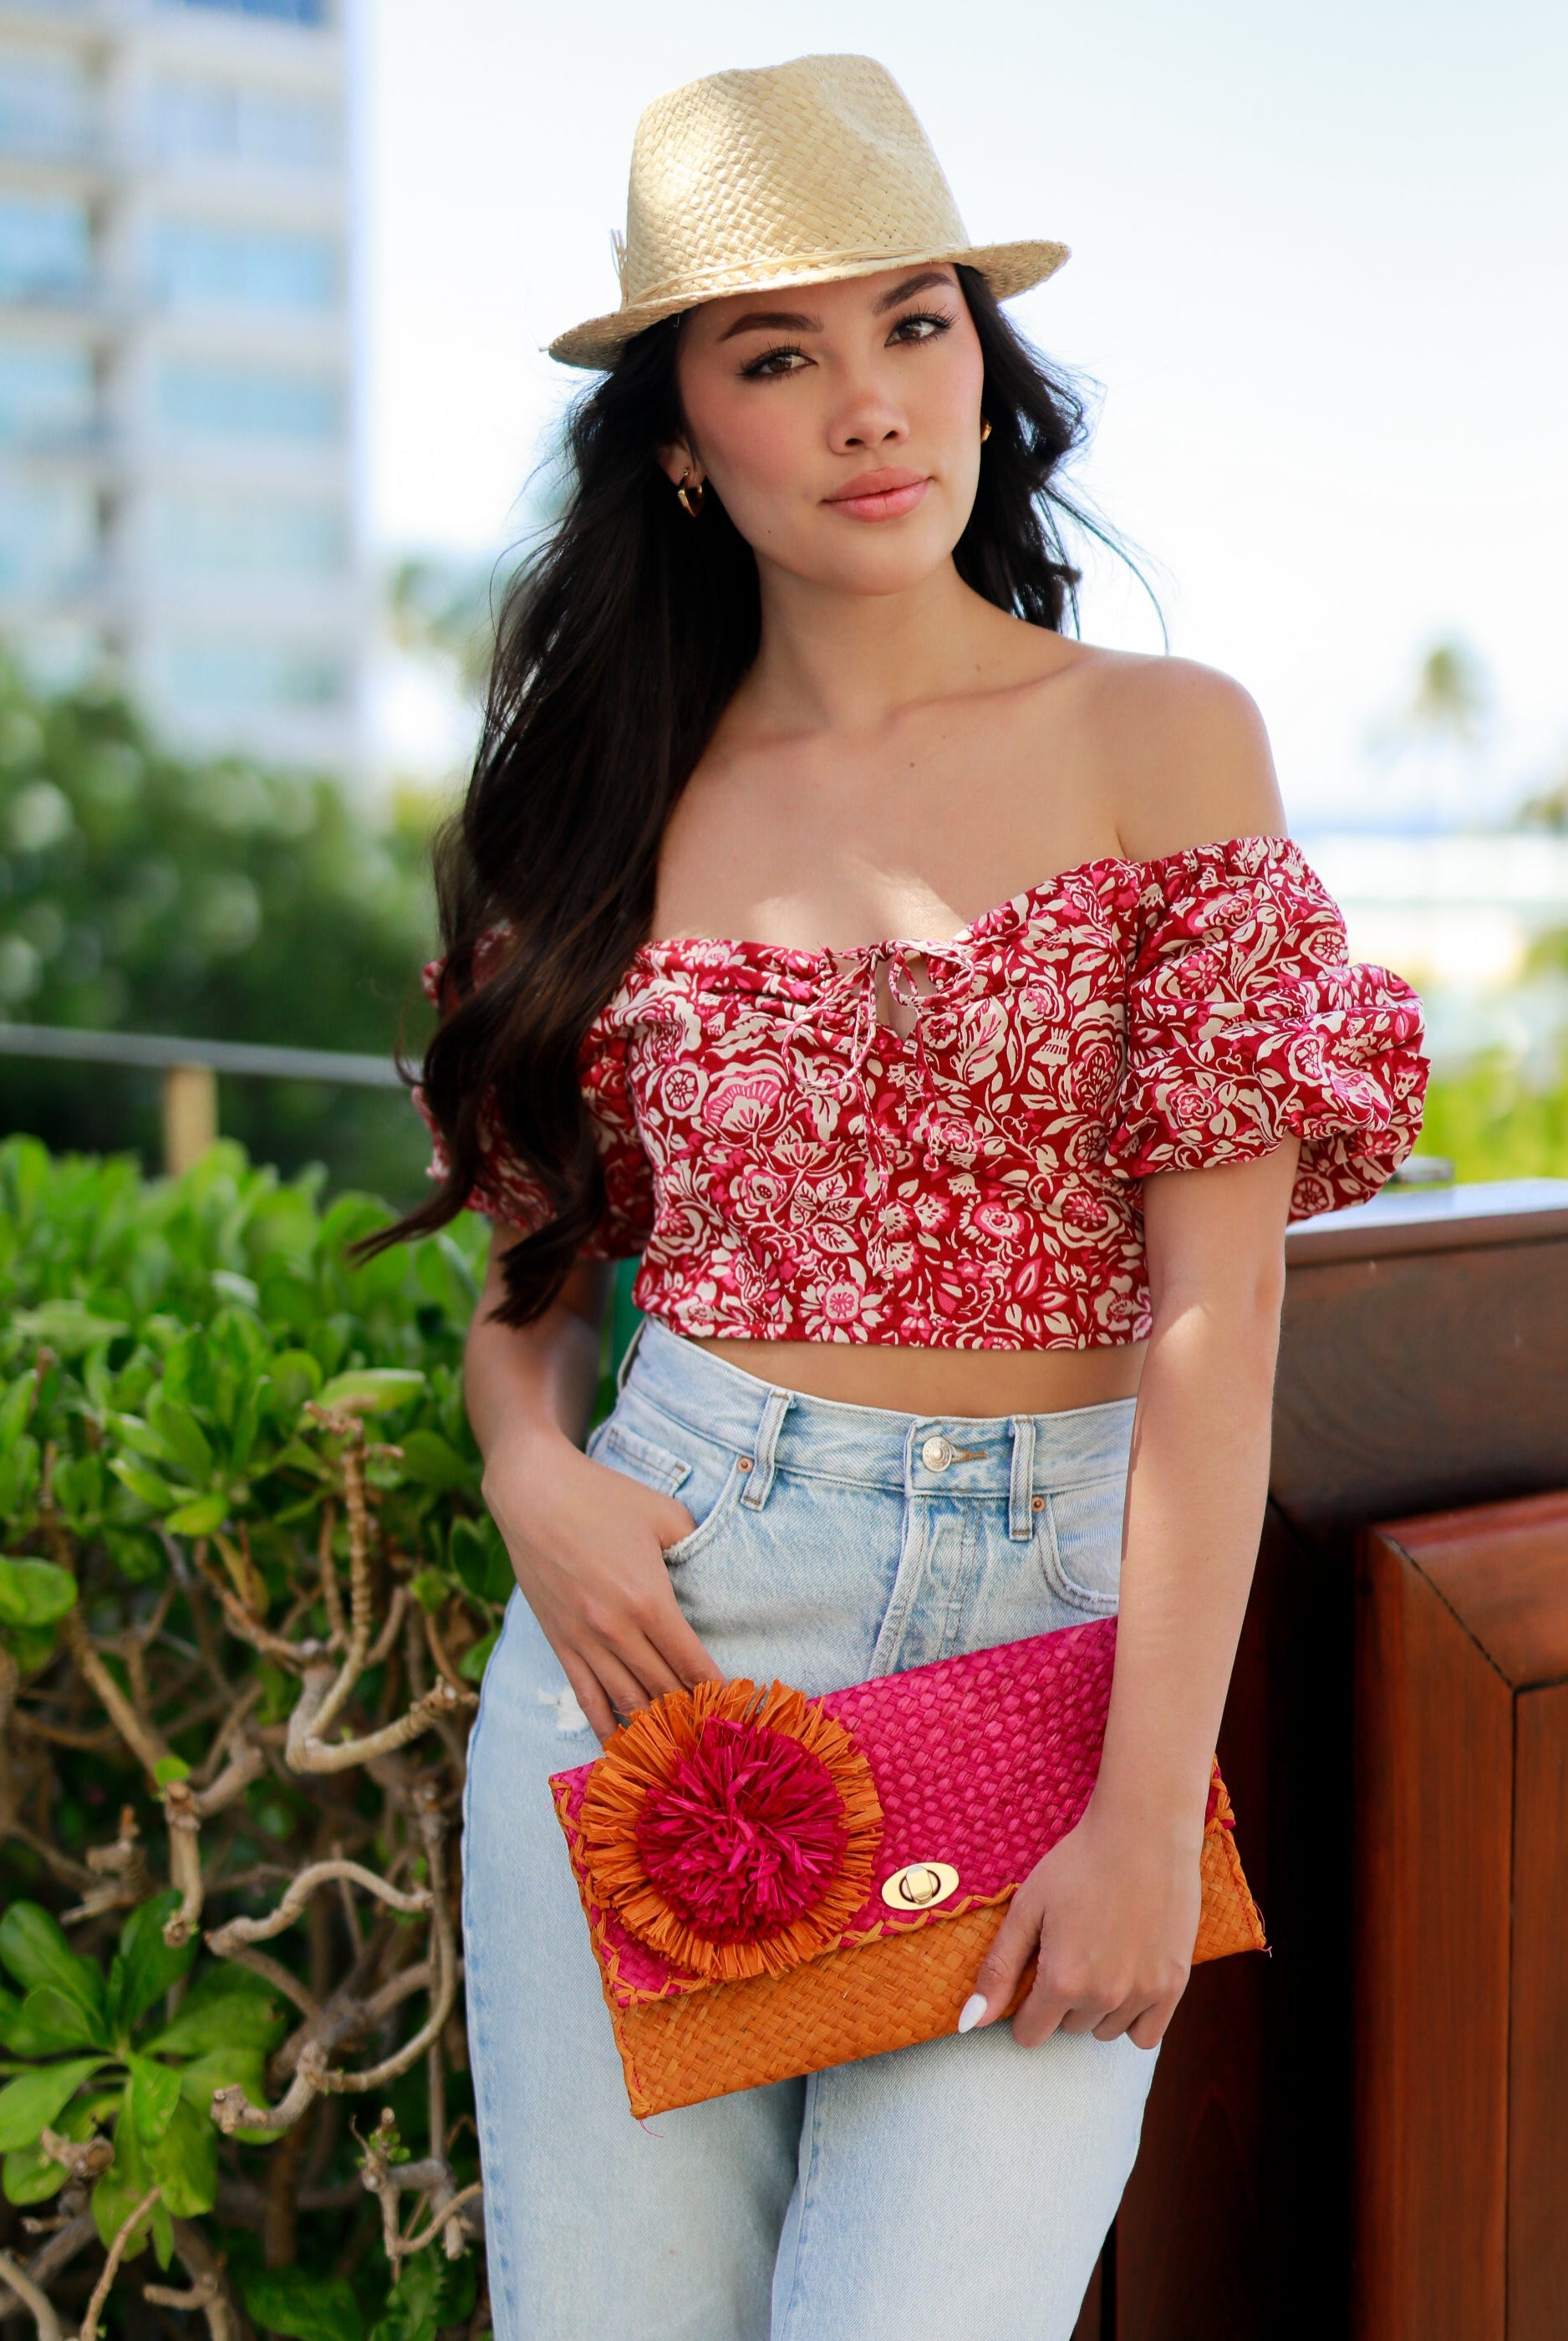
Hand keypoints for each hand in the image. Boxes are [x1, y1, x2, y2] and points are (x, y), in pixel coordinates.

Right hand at [483, 1430, 721, 1742]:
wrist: (533, 1493)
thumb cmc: (603, 1497)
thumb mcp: (664, 1514)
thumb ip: (694, 1547)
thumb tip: (710, 1573)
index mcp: (649, 1600)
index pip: (691, 1663)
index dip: (716, 1693)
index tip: (735, 1713)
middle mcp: (617, 1629)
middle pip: (662, 1690)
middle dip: (690, 1719)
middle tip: (714, 1739)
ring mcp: (584, 1640)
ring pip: (626, 1701)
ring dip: (653, 1728)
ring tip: (677, 1751)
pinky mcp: (559, 1642)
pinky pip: (586, 1696)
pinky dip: (605, 1725)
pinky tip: (620, 1746)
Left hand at [962, 1796, 1200, 2050]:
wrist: (1143, 1832)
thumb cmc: (1078, 1864)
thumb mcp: (1027, 1908)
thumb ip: (999, 1969)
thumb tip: (970, 2023)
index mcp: (1061, 1980)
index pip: (1030, 2034)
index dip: (1025, 2009)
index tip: (1034, 1978)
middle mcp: (1103, 1996)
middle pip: (1069, 2028)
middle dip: (1062, 2000)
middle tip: (1071, 1950)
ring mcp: (1142, 1993)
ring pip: (1105, 2031)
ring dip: (1097, 2007)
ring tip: (1100, 1955)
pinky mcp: (1174, 1985)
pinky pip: (1146, 2036)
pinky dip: (1133, 2017)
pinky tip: (1127, 1979)